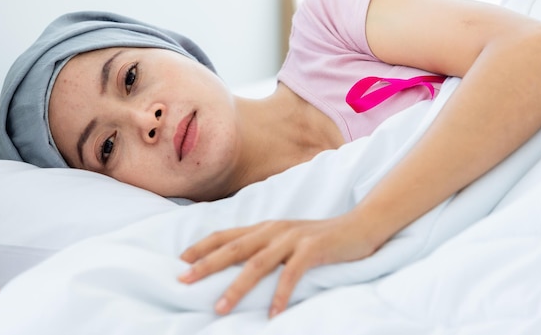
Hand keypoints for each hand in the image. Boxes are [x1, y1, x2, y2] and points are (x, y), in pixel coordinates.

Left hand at [178, 215, 379, 317]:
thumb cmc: (321, 238)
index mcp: (266, 227)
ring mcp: (293, 238)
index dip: (203, 246)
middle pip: (234, 248)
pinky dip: (280, 294)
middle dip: (207, 265)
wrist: (359, 227)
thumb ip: (266, 247)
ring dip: (237, 287)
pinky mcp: (313, 249)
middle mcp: (275, 230)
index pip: (227, 234)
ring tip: (221, 307)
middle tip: (184, 281)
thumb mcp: (288, 239)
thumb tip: (239, 266)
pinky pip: (291, 274)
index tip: (181, 261)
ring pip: (257, 263)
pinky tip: (273, 314)